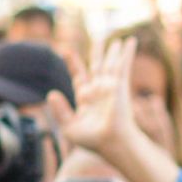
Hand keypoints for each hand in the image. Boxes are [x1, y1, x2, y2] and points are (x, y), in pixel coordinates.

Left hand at [48, 38, 144, 162]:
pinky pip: (123, 64)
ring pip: (110, 63)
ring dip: (113, 51)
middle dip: (97, 52)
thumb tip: (51, 94)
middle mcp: (99, 91)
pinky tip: (131, 41)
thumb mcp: (69, 126)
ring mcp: (110, 87)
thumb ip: (59, 110)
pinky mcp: (120, 85)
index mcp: (86, 99)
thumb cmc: (91, 139)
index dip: (74, 64)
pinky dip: (127, 52)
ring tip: (116, 39)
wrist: (110, 142)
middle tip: (99, 38)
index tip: (65, 51)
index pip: (80, 77)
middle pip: (97, 67)